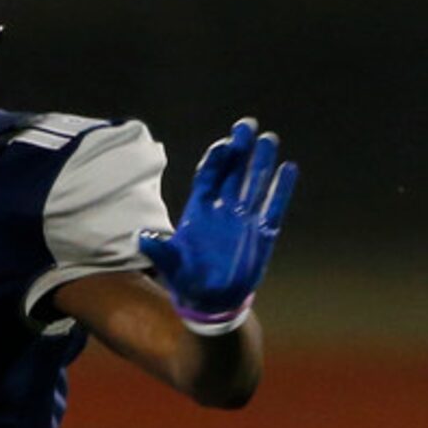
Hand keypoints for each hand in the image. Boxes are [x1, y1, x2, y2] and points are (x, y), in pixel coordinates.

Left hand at [137, 119, 297, 332]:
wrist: (211, 303)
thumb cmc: (187, 281)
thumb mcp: (170, 265)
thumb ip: (158, 250)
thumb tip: (139, 237)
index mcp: (200, 209)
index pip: (209, 175)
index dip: (217, 158)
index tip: (225, 143)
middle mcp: (224, 209)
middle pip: (233, 171)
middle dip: (240, 149)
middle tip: (248, 125)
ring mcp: (244, 220)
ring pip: (254, 184)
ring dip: (262, 163)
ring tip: (270, 140)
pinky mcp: (262, 235)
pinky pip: (273, 208)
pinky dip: (281, 190)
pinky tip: (289, 169)